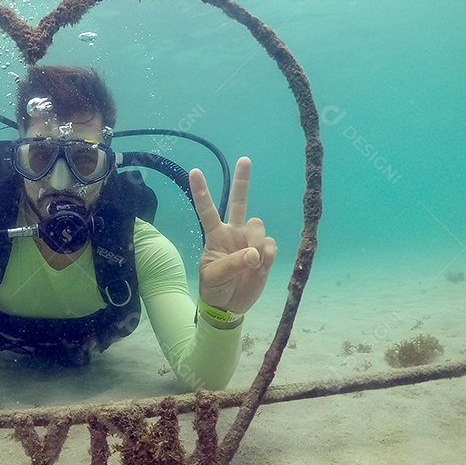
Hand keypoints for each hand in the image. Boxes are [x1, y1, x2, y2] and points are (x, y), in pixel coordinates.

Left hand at [190, 157, 276, 314]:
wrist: (229, 305)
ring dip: (257, 243)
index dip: (201, 192)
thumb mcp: (214, 276)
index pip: (206, 210)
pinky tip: (260, 268)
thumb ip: (233, 264)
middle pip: (239, 202)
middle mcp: (233, 232)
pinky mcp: (265, 252)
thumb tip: (254, 253)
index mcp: (215, 235)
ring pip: (258, 226)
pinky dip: (268, 256)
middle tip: (244, 159)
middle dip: (242, 180)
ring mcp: (250, 240)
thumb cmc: (214, 287)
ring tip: (253, 263)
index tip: (194, 171)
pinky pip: (271, 245)